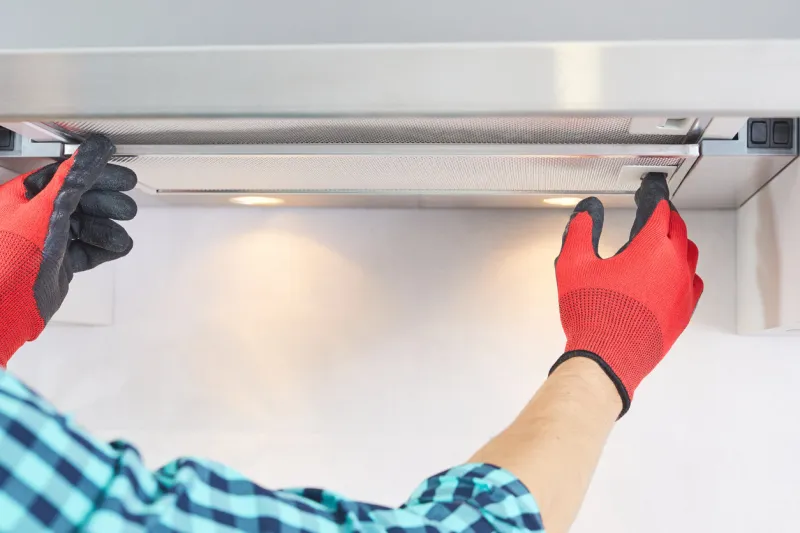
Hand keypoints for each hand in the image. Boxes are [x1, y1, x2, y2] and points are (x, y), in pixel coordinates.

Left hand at [0, 135, 136, 365]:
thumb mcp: (47, 209)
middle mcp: (33, 217)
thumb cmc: (10, 258)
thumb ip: (73, 179)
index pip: (65, 177)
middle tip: (125, 205)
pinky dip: (103, 248)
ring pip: (85, 227)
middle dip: (105, 204)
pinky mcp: (58, 263)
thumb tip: (93, 153)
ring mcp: (46, 241)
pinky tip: (116, 247)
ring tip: (120, 232)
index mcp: (22, 197)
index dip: (95, 175)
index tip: (120, 177)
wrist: (6, 305)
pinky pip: (86, 250)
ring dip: (106, 229)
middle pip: (79, 202)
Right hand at [550, 174, 702, 415]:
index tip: (649, 191)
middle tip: (655, 210)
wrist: (606, 359)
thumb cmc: (593, 316)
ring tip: (664, 238)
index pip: (659, 210)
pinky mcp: (683, 313)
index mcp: (651, 248)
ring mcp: (682, 291)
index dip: (653, 196)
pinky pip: (693, 283)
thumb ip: (580, 231)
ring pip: (689, 254)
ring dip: (677, 240)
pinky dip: (684, 270)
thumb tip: (586, 212)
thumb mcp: (574, 265)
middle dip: (666, 216)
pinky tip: (674, 273)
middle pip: (678, 228)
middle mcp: (674, 266)